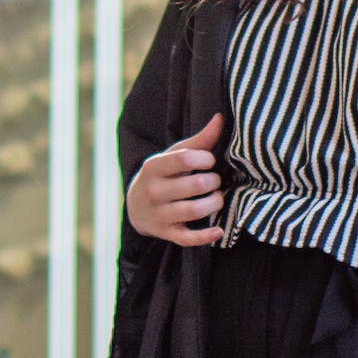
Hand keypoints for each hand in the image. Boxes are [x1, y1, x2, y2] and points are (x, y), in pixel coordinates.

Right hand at [127, 112, 224, 246]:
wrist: (136, 207)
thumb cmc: (163, 175)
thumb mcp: (173, 156)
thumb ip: (199, 140)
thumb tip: (220, 118)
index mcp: (153, 167)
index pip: (184, 158)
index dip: (205, 158)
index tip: (210, 161)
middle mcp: (153, 192)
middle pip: (195, 185)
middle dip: (213, 182)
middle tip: (215, 181)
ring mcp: (159, 215)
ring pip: (194, 210)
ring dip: (214, 203)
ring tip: (217, 198)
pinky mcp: (167, 234)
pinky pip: (188, 239)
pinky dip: (206, 236)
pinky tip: (220, 230)